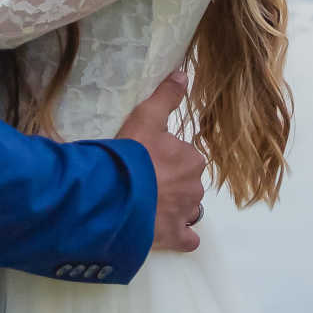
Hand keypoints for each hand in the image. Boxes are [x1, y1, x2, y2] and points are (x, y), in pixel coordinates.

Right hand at [115, 69, 205, 253]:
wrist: (117, 195)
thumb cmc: (131, 154)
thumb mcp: (145, 117)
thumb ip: (166, 96)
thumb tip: (184, 73)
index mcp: (191, 159)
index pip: (184, 158)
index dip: (166, 158)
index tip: (147, 159)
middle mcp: (195, 187)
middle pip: (187, 184)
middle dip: (171, 184)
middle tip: (144, 182)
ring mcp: (185, 214)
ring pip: (187, 209)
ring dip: (175, 208)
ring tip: (150, 206)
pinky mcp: (174, 237)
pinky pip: (187, 239)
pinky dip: (181, 237)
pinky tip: (168, 233)